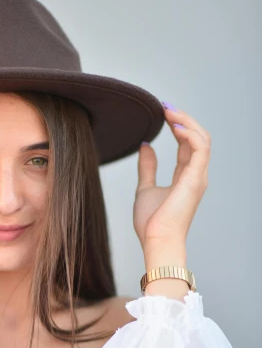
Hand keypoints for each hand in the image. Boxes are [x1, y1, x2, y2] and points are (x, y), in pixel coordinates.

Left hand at [133, 104, 210, 249]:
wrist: (156, 241)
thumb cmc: (152, 223)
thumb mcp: (145, 188)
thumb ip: (148, 167)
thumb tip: (145, 146)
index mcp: (186, 177)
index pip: (187, 144)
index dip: (177, 126)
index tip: (162, 113)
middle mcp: (196, 174)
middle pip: (197, 137)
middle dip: (183, 119)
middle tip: (164, 106)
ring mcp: (198, 176)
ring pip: (202, 138)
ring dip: (186, 121)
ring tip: (168, 111)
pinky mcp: (195, 179)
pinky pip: (200, 148)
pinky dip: (188, 134)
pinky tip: (173, 126)